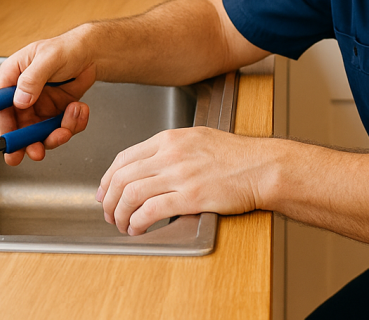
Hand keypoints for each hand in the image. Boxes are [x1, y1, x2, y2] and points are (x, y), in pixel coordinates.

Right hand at [0, 24, 97, 164]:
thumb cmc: (67, 47)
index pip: (1, 107)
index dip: (5, 127)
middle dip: (28, 142)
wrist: (92, 52)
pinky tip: (80, 110)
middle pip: (20, 126)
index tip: (10, 143)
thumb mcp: (48, 58)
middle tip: (36, 152)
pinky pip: (61, 127)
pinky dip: (72, 125)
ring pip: (41, 132)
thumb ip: (32, 79)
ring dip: (55, 135)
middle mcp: (24, 94)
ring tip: (68, 126)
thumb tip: (20, 100)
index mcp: (13, 77)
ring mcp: (41, 105)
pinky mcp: (57, 111)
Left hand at [97, 126, 264, 234]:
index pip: (124, 157)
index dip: (108, 179)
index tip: (105, 192)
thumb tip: (149, 167)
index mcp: (171, 139)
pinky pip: (151, 211)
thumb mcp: (199, 139)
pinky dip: (137, 222)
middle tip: (109, 214)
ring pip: (131, 194)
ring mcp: (180, 175)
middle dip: (109, 200)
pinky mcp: (191, 196)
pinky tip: (138, 229)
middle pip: (122, 177)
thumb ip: (172, 149)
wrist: (263, 167)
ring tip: (122, 225)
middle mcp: (171, 154)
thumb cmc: (237, 156)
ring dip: (120, 214)